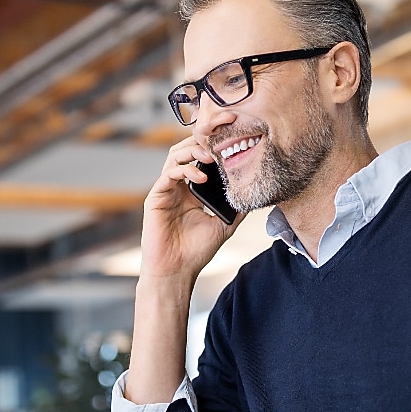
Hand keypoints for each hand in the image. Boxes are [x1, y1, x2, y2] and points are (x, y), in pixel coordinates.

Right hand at [139, 136, 239, 280]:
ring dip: (193, 151)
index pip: (200, 159)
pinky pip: (167, 175)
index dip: (213, 146)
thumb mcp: (224, 225)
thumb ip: (236, 207)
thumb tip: (255, 193)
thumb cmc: (196, 251)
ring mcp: (166, 191)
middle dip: (203, 140)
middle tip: (221, 139)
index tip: (231, 140)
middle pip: (186, 150)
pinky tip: (202, 177)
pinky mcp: (156, 198)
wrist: (177, 271)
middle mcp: (178, 187)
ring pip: (175, 156)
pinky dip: (184, 170)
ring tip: (212, 156)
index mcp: (192, 190)